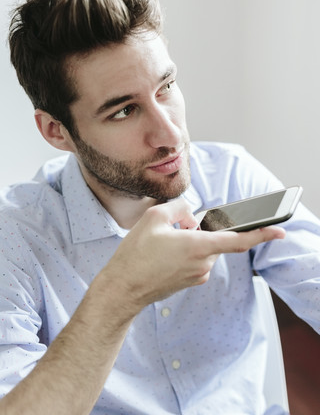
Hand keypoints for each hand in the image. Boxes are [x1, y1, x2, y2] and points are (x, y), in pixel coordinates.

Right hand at [104, 198, 284, 311]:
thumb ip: (180, 208)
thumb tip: (191, 216)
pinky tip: (164, 254)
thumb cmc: (136, 254)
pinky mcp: (190, 281)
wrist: (123, 288)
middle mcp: (203, 263)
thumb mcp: (154, 217)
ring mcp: (197, 275)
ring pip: (204, 249)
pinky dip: (187, 252)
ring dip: (192, 241)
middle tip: (175, 228)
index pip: (238, 240)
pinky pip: (196, 260)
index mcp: (198, 246)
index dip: (261, 234)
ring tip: (163, 244)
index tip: (278, 231)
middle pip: (214, 238)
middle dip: (200, 229)